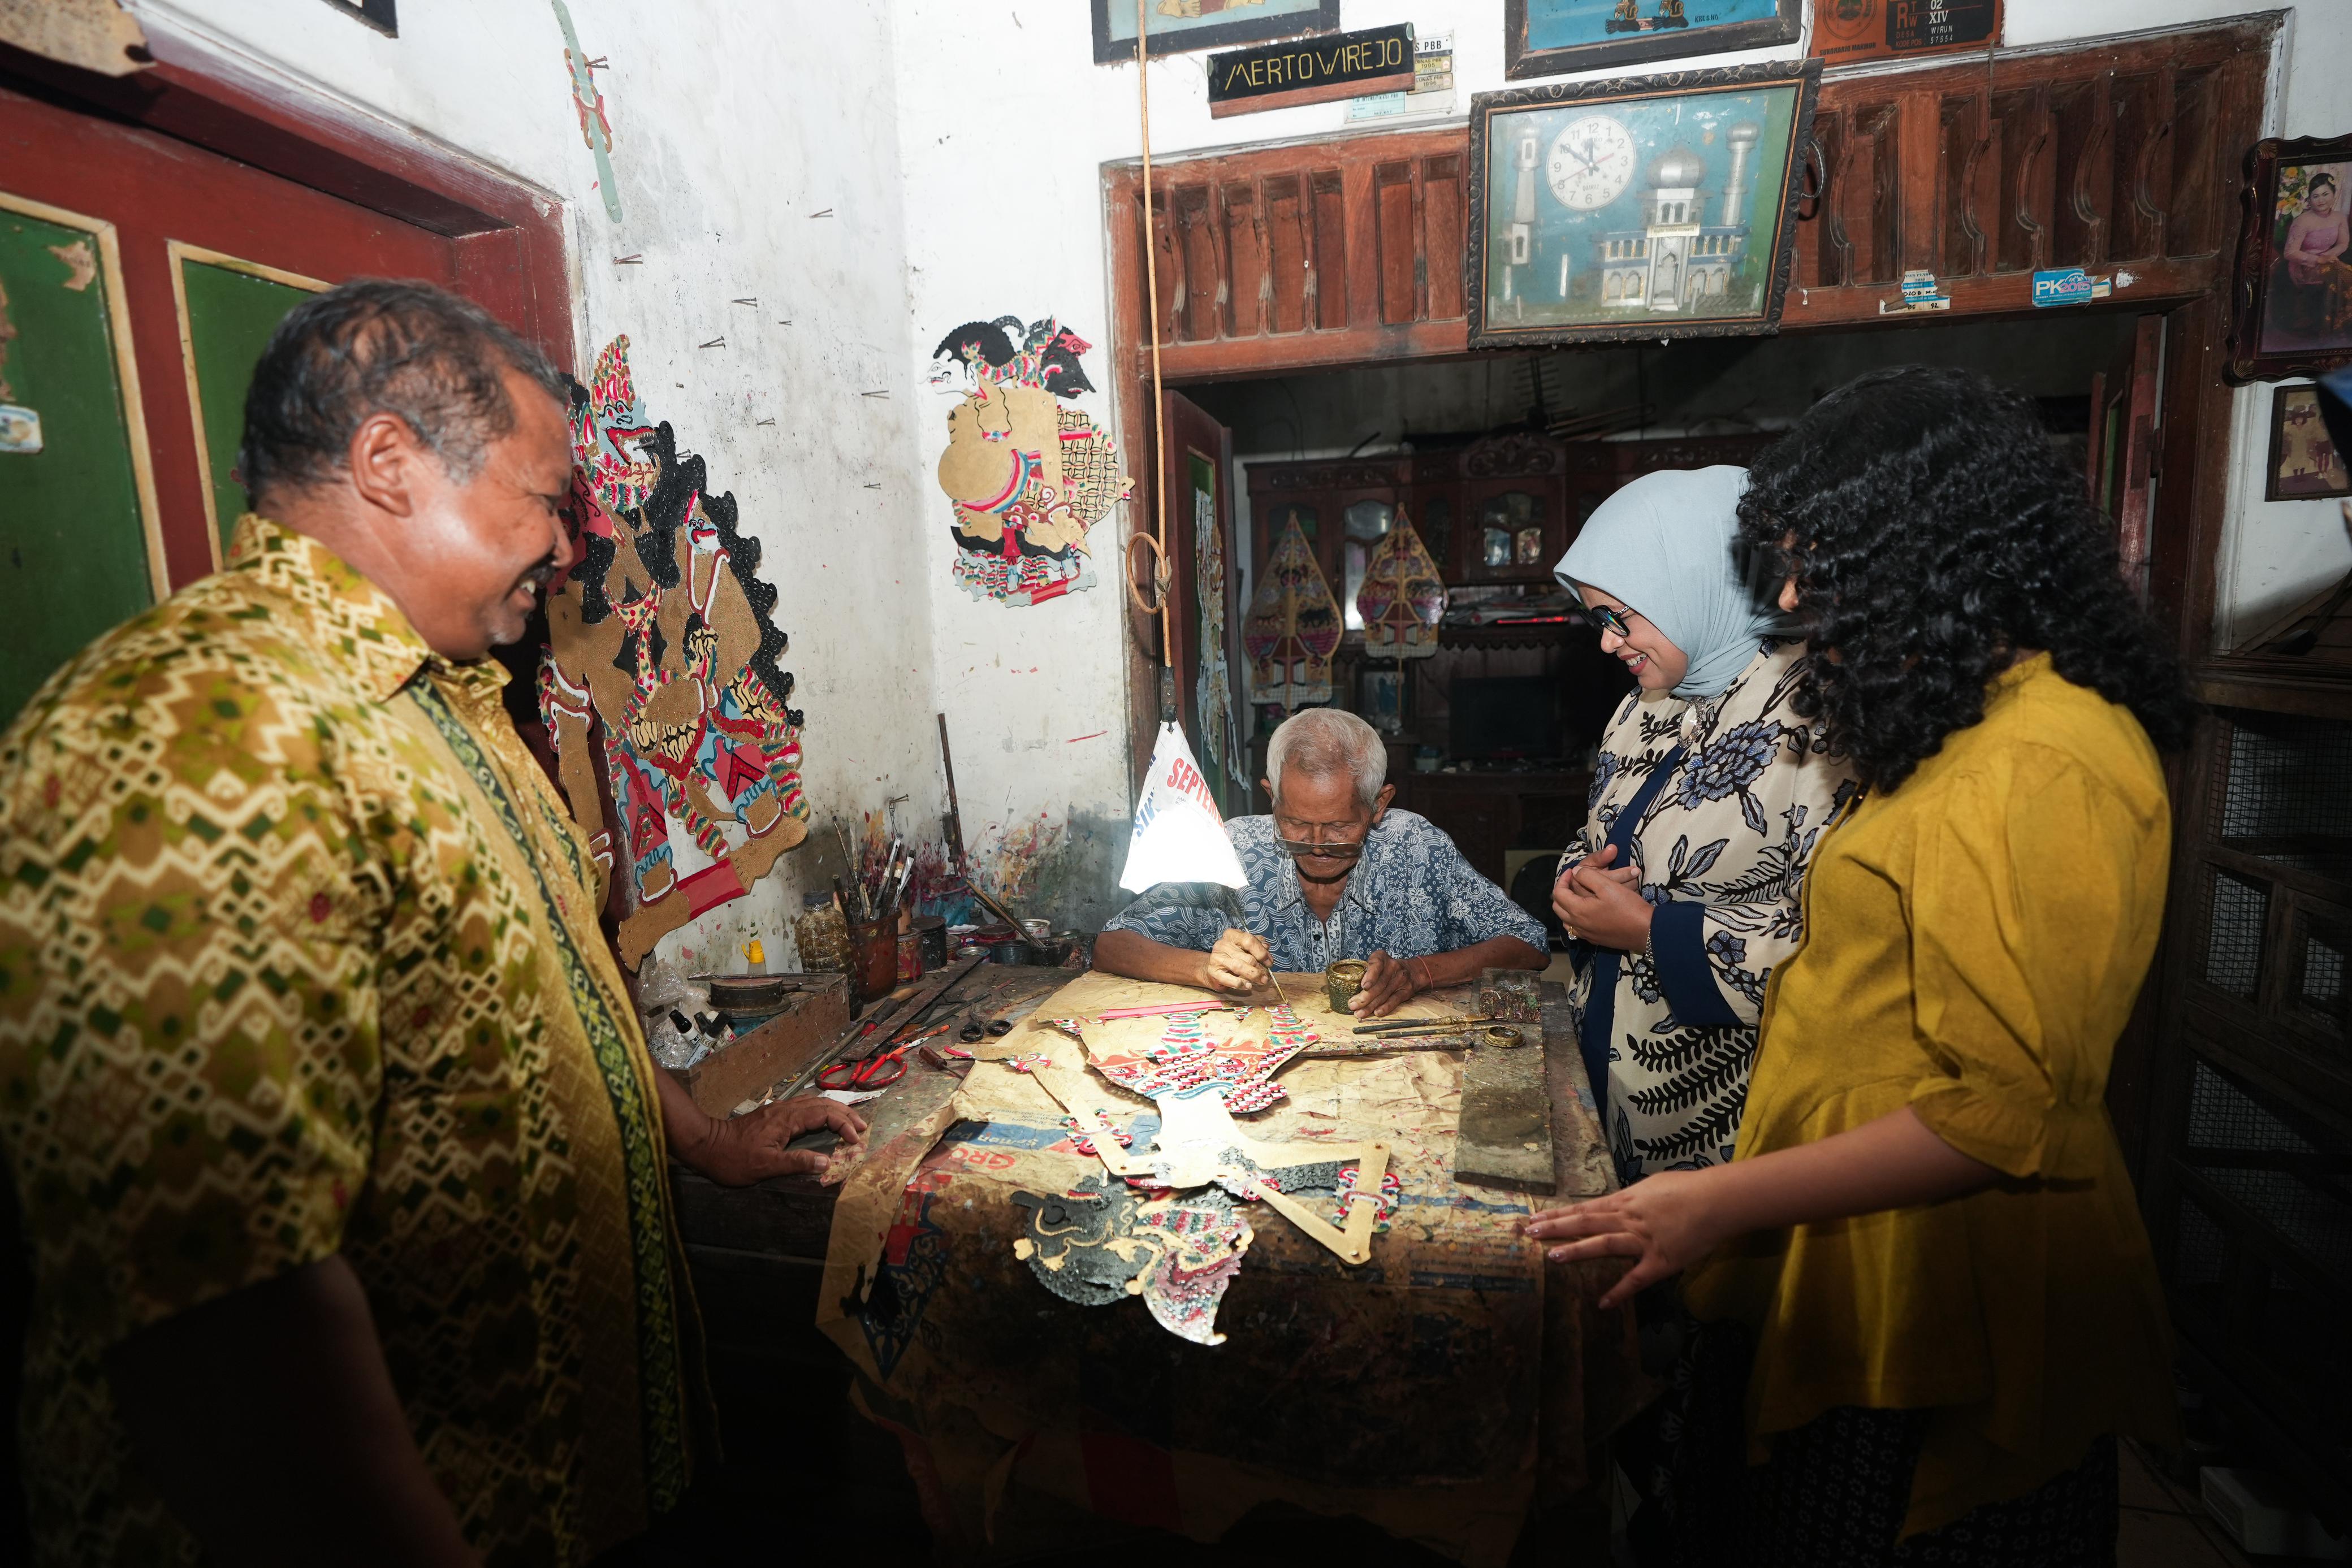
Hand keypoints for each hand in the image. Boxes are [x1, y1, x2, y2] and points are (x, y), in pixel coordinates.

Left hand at [690, 1095, 868, 1185]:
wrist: (706, 1145)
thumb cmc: (734, 1158)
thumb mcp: (765, 1166)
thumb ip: (797, 1162)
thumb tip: (826, 1162)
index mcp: (787, 1119)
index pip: (825, 1114)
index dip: (844, 1125)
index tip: (855, 1139)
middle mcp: (785, 1109)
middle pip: (823, 1103)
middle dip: (846, 1114)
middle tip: (863, 1127)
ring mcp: (779, 1110)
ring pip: (814, 1103)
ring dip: (835, 1111)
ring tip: (850, 1122)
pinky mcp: (773, 1114)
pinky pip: (805, 1107)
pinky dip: (821, 1112)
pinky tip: (823, 1120)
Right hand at [1199, 928, 1272, 996]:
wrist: (1212, 967)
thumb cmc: (1231, 956)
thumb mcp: (1243, 946)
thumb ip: (1256, 945)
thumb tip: (1267, 948)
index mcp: (1231, 935)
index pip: (1249, 940)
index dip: (1262, 952)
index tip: (1269, 962)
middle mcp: (1222, 945)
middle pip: (1247, 957)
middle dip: (1260, 968)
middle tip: (1266, 976)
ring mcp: (1217, 958)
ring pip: (1239, 967)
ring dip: (1254, 976)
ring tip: (1261, 981)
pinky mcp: (1213, 972)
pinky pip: (1230, 979)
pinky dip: (1241, 984)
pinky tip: (1248, 985)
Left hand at [1349, 950, 1424, 1017]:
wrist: (1412, 971)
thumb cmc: (1386, 968)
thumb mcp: (1376, 962)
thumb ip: (1365, 971)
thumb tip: (1348, 987)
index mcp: (1382, 957)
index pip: (1376, 965)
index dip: (1370, 976)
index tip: (1363, 986)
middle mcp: (1392, 967)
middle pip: (1378, 985)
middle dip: (1364, 998)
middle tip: (1352, 1005)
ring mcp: (1400, 979)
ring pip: (1384, 995)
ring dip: (1370, 1006)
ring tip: (1359, 1013)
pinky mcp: (1406, 991)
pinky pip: (1394, 1000)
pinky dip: (1385, 1008)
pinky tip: (1376, 1012)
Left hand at [1523, 1168, 1728, 1308]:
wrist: (1716, 1200)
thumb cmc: (1688, 1188)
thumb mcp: (1653, 1186)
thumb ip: (1633, 1198)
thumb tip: (1618, 1204)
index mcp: (1625, 1200)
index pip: (1584, 1207)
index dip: (1559, 1214)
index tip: (1536, 1217)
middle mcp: (1628, 1218)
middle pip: (1586, 1222)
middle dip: (1556, 1228)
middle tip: (1529, 1232)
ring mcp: (1642, 1240)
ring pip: (1604, 1243)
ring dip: (1578, 1250)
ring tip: (1553, 1257)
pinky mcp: (1660, 1261)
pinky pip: (1636, 1279)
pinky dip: (1620, 1291)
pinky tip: (1604, 1303)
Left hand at [1555, 844, 1651, 951]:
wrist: (1646, 931)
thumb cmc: (1627, 907)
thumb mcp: (1608, 885)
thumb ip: (1587, 876)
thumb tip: (1575, 872)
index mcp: (1577, 910)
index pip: (1558, 893)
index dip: (1562, 879)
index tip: (1571, 871)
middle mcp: (1577, 925)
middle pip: (1558, 907)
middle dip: (1562, 892)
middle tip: (1572, 882)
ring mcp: (1586, 934)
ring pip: (1566, 920)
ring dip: (1567, 906)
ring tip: (1577, 895)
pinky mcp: (1595, 940)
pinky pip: (1577, 929)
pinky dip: (1576, 918)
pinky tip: (1587, 911)